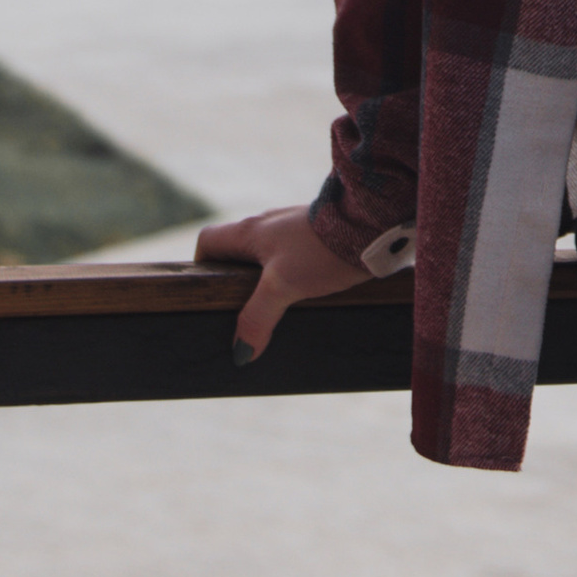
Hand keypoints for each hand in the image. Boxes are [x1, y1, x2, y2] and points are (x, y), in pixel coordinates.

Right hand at [195, 203, 375, 362]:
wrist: (374, 224)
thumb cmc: (322, 248)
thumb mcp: (282, 287)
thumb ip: (257, 317)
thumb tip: (241, 352)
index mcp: (250, 230)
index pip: (208, 241)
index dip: (202, 267)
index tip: (209, 293)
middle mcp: (269, 225)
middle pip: (238, 252)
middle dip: (237, 282)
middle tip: (243, 313)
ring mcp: (295, 229)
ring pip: (269, 257)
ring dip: (268, 282)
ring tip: (276, 312)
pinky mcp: (320, 237)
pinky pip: (295, 258)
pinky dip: (294, 277)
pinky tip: (307, 298)